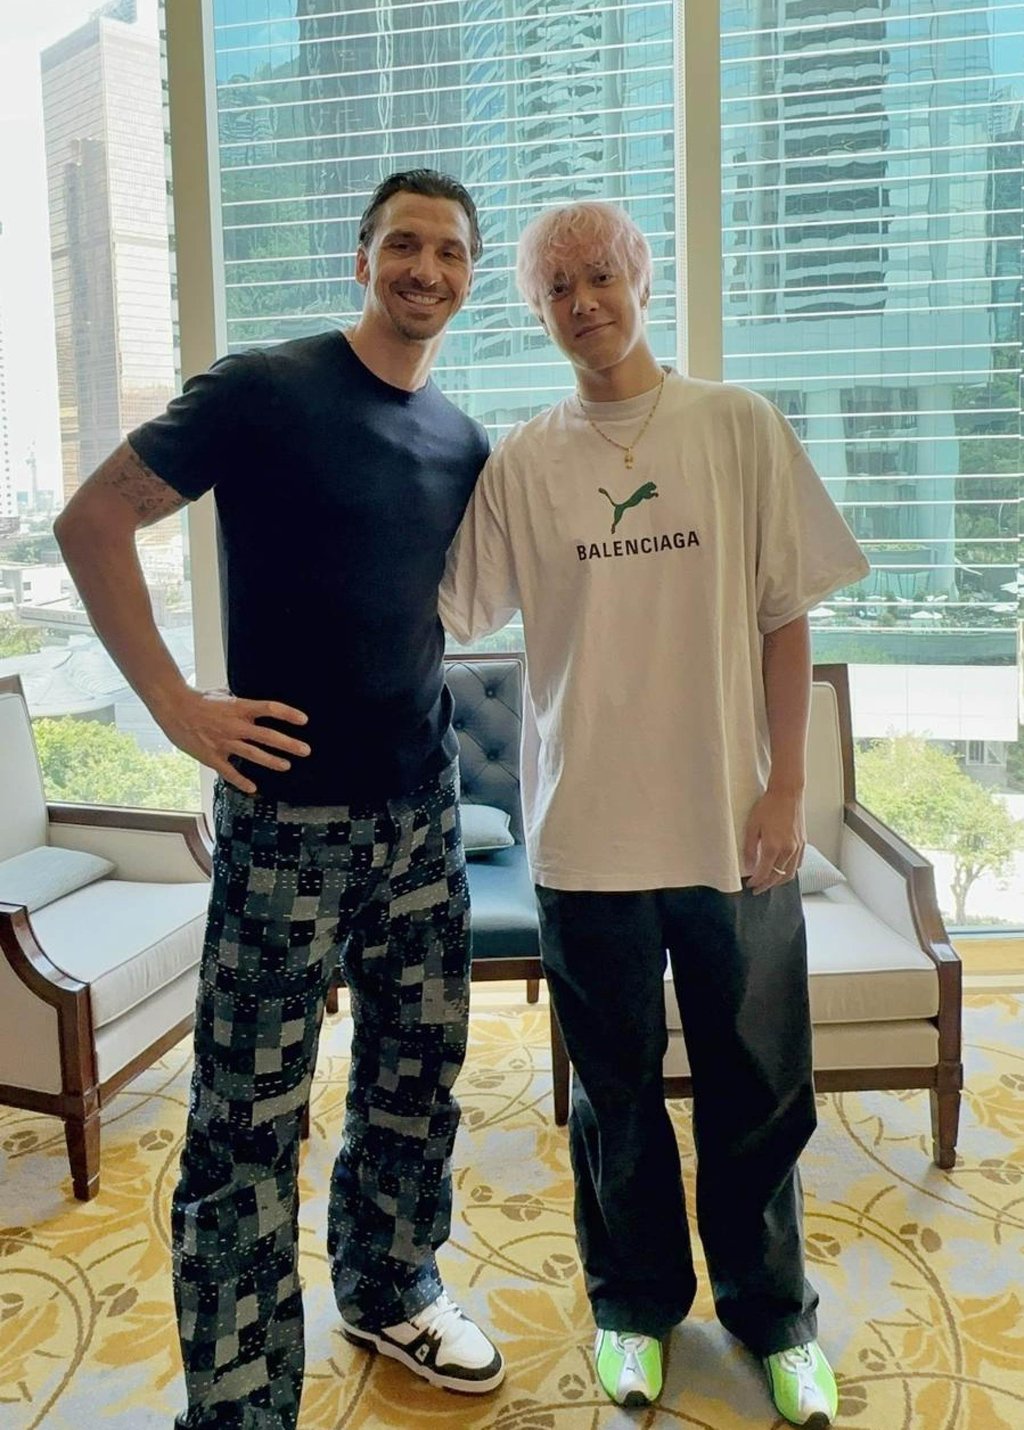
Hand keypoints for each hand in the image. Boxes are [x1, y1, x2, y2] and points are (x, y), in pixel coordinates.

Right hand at [154, 686, 309, 794]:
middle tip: (305, 750)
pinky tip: (253, 788)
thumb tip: (253, 703)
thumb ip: (240, 701)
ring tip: (286, 766)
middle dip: (289, 744)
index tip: (304, 720)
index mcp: (238, 707)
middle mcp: (234, 725)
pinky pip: (229, 771)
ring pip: (253, 754)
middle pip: (267, 735)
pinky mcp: (212, 756)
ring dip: (272, 761)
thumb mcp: (223, 694)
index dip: (288, 714)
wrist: (174, 707)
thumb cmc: (198, 699)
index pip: (269, 708)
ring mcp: (224, 742)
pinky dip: (241, 781)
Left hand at [742, 789, 804, 894]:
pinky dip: (789, 872)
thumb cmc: (768, 806)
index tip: (749, 884)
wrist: (788, 793)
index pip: (764, 873)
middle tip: (757, 889)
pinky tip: (783, 871)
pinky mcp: (803, 843)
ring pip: (790, 874)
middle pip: (777, 877)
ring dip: (779, 882)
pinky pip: (798, 864)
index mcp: (773, 847)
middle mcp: (788, 850)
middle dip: (766, 885)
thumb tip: (749, 865)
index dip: (756, 881)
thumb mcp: (752, 826)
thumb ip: (750, 848)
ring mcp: (797, 848)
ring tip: (769, 883)